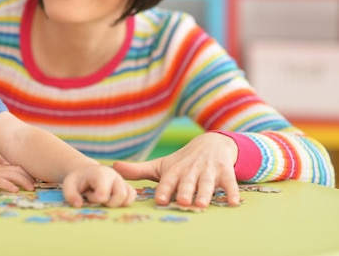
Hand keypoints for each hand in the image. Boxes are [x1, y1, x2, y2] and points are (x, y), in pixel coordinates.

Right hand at [0, 158, 35, 192]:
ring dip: (24, 181)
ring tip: (32, 188)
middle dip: (29, 176)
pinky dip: (9, 186)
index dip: (26, 172)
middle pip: (18, 170)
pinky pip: (0, 182)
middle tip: (38, 184)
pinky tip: (15, 190)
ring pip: (12, 175)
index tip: (34, 177)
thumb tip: (0, 181)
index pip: (15, 167)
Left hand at [62, 164, 135, 207]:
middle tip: (97, 198)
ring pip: (128, 197)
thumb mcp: (69, 184)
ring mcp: (122, 181)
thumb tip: (78, 205)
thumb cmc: (78, 179)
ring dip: (116, 203)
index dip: (95, 199)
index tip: (88, 195)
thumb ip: (70, 194)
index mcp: (101, 174)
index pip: (104, 193)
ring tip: (104, 198)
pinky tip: (112, 201)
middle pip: (120, 195)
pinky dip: (124, 202)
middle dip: (108, 203)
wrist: (85, 172)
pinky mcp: (126, 186)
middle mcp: (115, 176)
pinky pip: (132, 196)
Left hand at [113, 132, 239, 207]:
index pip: (168, 180)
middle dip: (185, 191)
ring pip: (207, 183)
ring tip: (202, 204)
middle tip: (183, 201)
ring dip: (205, 193)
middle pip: (187, 181)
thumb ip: (139, 170)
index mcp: (174, 170)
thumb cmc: (182, 161)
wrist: (212, 143)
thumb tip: (113, 168)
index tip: (160, 199)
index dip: (164, 189)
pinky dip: (232, 192)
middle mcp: (191, 170)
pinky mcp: (225, 171)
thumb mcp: (161, 165)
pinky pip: (230, 182)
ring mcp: (208, 170)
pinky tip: (234, 202)